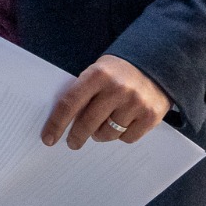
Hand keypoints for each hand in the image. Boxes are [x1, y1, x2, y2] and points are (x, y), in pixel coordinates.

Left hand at [42, 54, 172, 148]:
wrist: (157, 63)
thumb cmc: (118, 72)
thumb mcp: (97, 72)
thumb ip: (82, 93)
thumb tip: (63, 123)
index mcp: (97, 75)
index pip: (70, 103)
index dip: (56, 123)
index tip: (48, 138)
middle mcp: (117, 88)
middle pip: (88, 123)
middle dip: (76, 137)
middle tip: (72, 142)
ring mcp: (136, 103)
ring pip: (107, 134)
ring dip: (100, 135)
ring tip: (101, 128)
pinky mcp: (151, 115)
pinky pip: (127, 138)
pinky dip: (121, 136)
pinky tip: (122, 124)